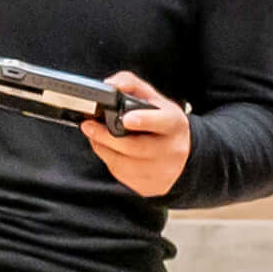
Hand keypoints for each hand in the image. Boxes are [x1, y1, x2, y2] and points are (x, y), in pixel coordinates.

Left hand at [84, 74, 190, 200]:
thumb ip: (131, 84)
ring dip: (103, 149)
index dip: (144, 120)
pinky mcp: (150, 187)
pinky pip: (122, 176)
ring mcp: (162, 172)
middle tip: (88, 126)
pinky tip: (109, 151)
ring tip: (95, 137)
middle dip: (106, 136)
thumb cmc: (163, 124)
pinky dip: (110, 161)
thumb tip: (110, 85)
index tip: (126, 118)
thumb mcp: (154, 99)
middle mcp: (172, 150)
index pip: (162, 122)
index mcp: (174, 125)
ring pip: (124, 164)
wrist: (185, 155)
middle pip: (135, 147)